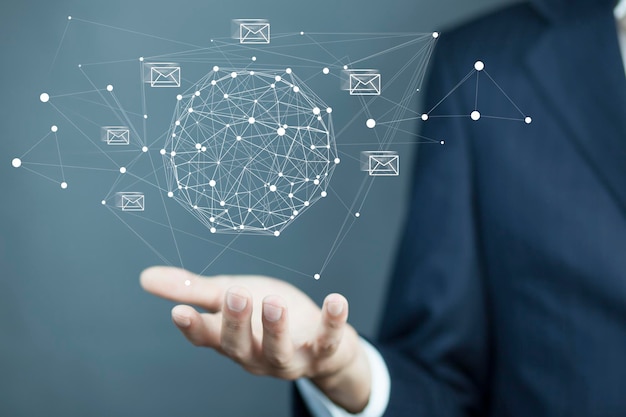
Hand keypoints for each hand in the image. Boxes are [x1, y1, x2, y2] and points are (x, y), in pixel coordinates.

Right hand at [140, 266, 370, 412]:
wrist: (317, 344)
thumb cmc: (266, 318)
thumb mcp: (228, 298)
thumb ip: (192, 290)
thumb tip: (144, 277)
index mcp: (230, 340)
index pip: (206, 338)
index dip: (193, 328)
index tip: (180, 312)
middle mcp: (255, 355)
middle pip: (239, 345)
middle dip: (235, 322)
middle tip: (234, 294)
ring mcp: (289, 358)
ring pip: (278, 351)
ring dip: (275, 328)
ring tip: (272, 301)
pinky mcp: (321, 352)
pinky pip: (327, 342)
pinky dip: (332, 323)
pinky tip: (336, 300)